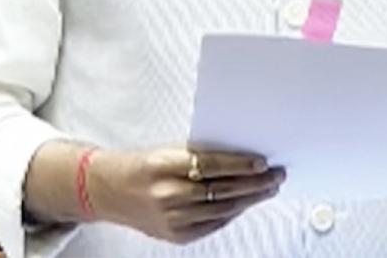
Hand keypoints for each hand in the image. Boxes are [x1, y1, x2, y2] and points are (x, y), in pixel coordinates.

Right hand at [88, 147, 283, 244]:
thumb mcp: (167, 150)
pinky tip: (246, 204)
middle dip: (253, 183)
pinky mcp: (175, 236)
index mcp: (163, 165)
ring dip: (249, 199)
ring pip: (221, 209)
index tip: (261, 161)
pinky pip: (212, 225)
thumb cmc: (143, 165)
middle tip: (275, 175)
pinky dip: (232, 213)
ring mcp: (171, 219)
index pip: (210, 165)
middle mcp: (167, 194)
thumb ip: (199, 155)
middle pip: (221, 190)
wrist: (111, 191)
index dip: (239, 164)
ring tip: (268, 189)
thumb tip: (240, 157)